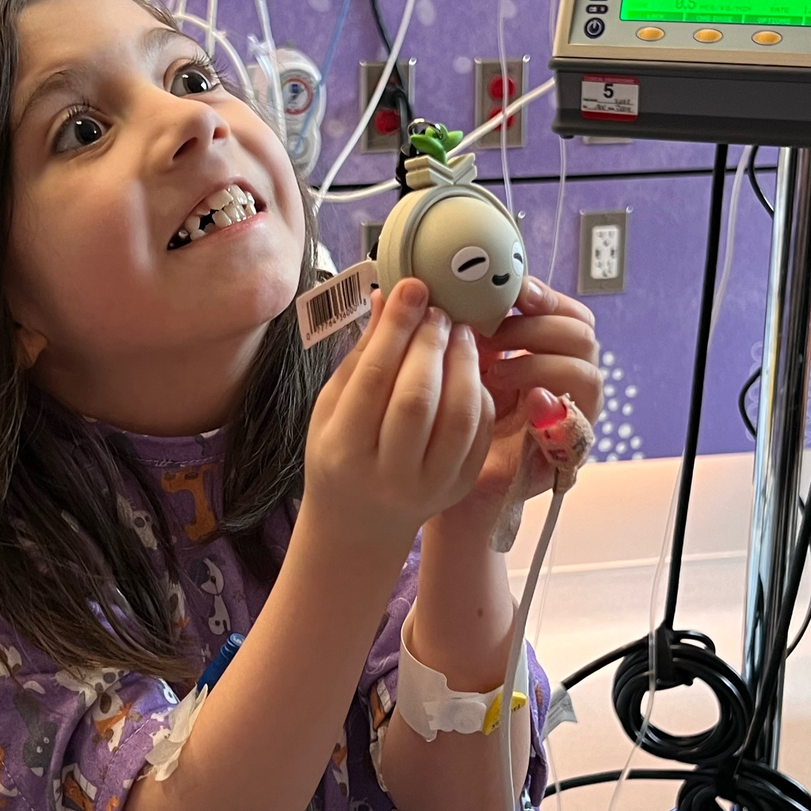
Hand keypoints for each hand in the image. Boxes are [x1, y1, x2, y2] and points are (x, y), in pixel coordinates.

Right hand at [303, 278, 494, 553]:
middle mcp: (389, 473)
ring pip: (459, 414)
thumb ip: (361, 357)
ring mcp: (431, 484)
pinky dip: (478, 389)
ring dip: (464, 361)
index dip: (396, 329)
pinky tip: (467, 366)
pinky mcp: (461, 484)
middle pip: (418, 397)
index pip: (374, 379)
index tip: (412, 288)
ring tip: (458, 332)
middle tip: (437, 310)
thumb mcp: (332, 406)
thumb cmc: (338, 454)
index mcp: (345, 450)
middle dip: (431, 342)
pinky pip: (479, 429)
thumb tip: (387, 298)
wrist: (360, 521)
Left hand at [429, 276, 601, 540]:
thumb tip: (425, 289)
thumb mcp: (449, 364)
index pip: (566, 311)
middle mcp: (563, 378)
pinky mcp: (566, 451)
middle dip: (537, 327)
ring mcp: (570, 414)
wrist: (438, 475)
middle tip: (494, 335)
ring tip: (496, 372)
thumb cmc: (443, 414)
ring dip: (539, 363)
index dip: (545, 296)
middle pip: (582, 334)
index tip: (515, 290)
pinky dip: (554, 408)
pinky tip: (529, 400)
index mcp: (540, 349)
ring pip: (585, 373)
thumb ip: (454, 330)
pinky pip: (578, 425)